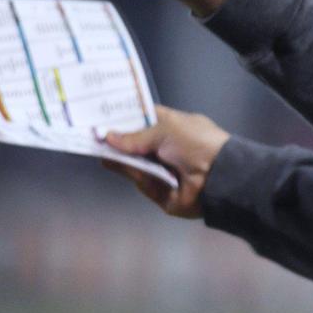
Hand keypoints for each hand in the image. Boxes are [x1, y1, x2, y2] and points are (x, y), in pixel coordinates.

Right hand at [102, 104, 230, 217]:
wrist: (219, 176)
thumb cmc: (197, 143)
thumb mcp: (166, 129)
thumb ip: (136, 135)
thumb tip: (108, 136)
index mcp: (174, 128)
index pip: (146, 122)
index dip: (126, 121)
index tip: (103, 119)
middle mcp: (168, 149)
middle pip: (136, 147)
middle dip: (117, 143)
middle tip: (93, 137)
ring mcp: (165, 171)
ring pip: (135, 166)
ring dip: (122, 158)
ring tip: (101, 150)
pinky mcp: (162, 192)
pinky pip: (142, 182)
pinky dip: (134, 174)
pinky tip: (117, 163)